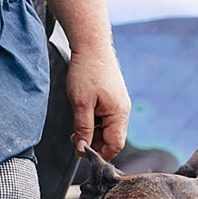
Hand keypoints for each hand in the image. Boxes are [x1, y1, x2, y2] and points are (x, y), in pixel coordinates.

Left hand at [65, 42, 129, 160]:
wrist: (92, 46)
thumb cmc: (87, 71)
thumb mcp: (81, 104)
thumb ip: (83, 128)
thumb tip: (82, 148)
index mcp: (118, 113)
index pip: (115, 145)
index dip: (99, 152)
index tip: (81, 151)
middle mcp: (122, 110)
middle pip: (112, 139)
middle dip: (94, 142)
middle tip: (75, 138)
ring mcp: (118, 104)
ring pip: (107, 128)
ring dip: (92, 132)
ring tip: (76, 125)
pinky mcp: (113, 99)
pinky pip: (106, 117)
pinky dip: (94, 121)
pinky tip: (83, 114)